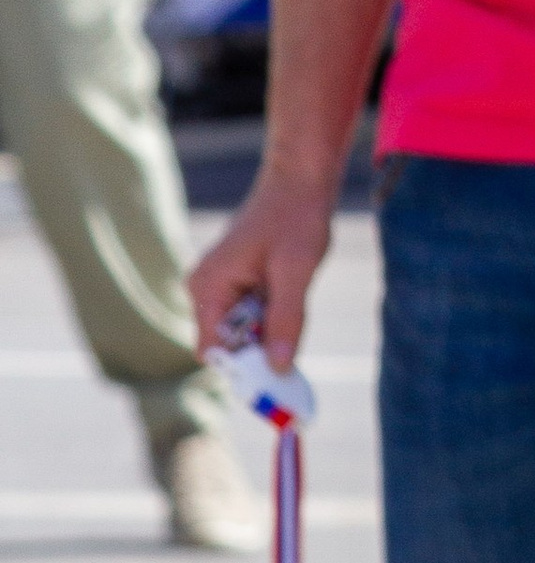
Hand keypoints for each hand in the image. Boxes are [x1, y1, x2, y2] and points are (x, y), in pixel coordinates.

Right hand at [189, 169, 335, 371]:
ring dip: (270, 330)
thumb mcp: (296, 271)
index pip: (215, 351)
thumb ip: (287, 319)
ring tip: (293, 296)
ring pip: (244, 331)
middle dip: (261, 351)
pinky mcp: (237, 283)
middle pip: (229, 345)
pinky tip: (290, 291)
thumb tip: (279, 367)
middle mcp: (206, 290)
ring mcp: (220, 286)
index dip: (244, 370)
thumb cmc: (296, 218)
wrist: (301, 179)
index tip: (278, 383)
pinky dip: (273, 316)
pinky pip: (252, 315)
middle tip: (296, 343)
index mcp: (208, 288)